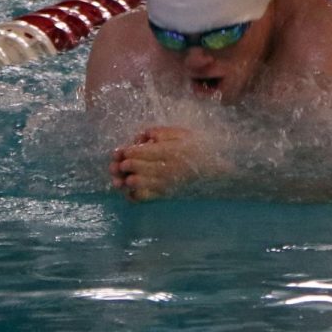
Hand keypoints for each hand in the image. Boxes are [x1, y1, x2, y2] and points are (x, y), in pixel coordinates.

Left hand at [108, 126, 222, 201]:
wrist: (215, 170)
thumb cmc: (198, 147)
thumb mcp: (181, 133)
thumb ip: (160, 133)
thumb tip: (142, 136)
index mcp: (168, 151)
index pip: (140, 153)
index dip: (125, 152)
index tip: (119, 151)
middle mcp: (165, 169)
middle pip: (135, 168)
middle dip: (122, 165)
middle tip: (116, 164)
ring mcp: (165, 183)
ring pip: (137, 184)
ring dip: (124, 181)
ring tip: (119, 178)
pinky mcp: (165, 194)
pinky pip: (145, 198)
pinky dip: (133, 195)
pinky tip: (129, 190)